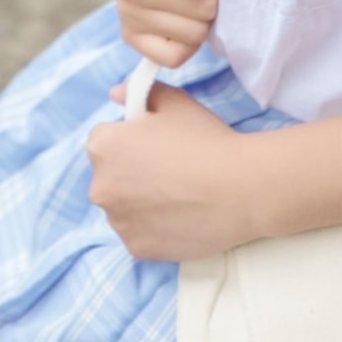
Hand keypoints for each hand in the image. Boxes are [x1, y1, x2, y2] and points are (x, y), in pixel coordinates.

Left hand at [87, 79, 252, 260]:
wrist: (241, 189)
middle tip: (171, 169)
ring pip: (124, 207)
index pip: (105, 139)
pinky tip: (181, 216)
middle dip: (132, 172)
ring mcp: (118, 222)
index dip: (132, 139)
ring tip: (180, 195)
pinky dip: (154, 228)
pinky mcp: (137, 249)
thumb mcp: (174, 102)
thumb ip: (138, 92)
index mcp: (103, 147)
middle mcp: (100, 187)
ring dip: (141, 202)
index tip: (158, 144)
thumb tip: (115, 94)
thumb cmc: (206, 140)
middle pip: (111, 176)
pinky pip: (139, 234)